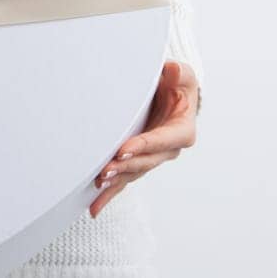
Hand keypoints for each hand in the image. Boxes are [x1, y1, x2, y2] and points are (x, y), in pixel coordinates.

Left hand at [90, 61, 198, 217]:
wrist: (172, 95)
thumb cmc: (177, 84)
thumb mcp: (182, 75)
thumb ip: (178, 73)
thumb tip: (172, 70)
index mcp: (181, 130)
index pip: (162, 140)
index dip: (144, 145)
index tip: (124, 150)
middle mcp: (168, 150)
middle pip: (145, 161)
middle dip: (125, 167)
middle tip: (105, 170)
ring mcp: (152, 158)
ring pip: (133, 173)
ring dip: (116, 181)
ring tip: (98, 185)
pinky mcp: (138, 161)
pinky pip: (124, 179)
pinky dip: (110, 193)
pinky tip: (94, 206)